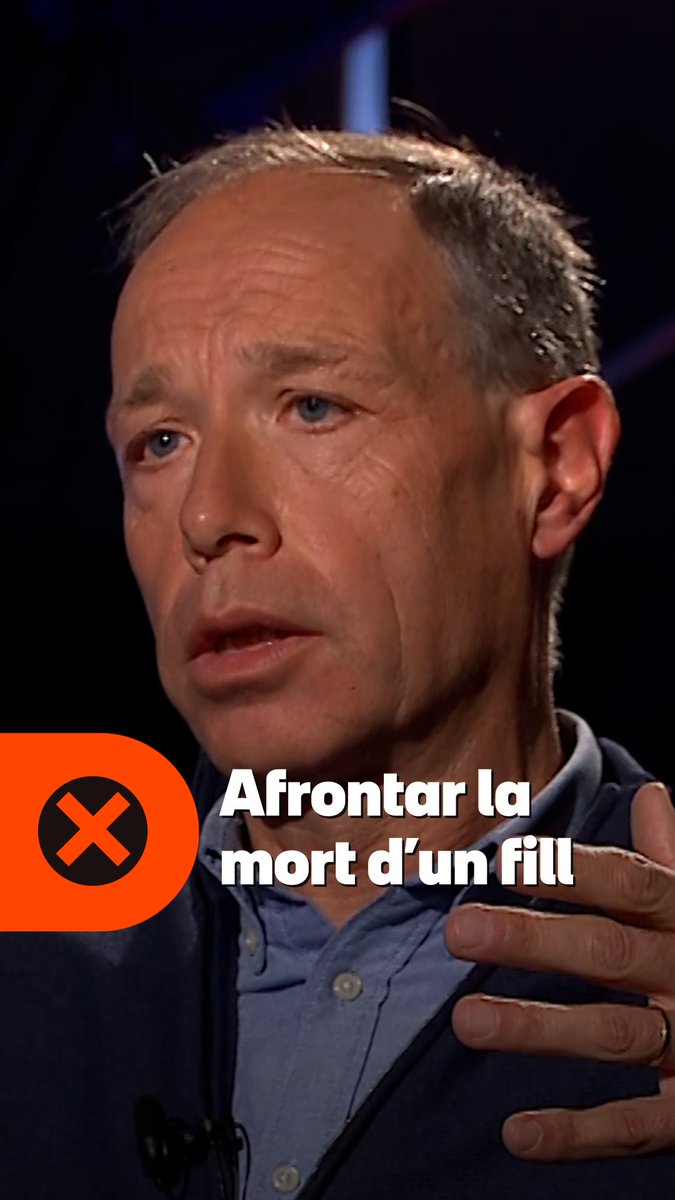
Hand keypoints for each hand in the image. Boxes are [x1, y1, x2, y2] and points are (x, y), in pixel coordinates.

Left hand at [446, 782, 674, 1160]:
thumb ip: (673, 861)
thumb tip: (653, 796)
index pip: (632, 886)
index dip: (572, 872)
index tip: (506, 861)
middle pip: (609, 953)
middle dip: (534, 941)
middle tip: (460, 931)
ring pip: (613, 1033)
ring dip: (538, 1028)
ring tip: (466, 1020)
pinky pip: (637, 1125)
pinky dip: (580, 1132)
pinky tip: (517, 1133)